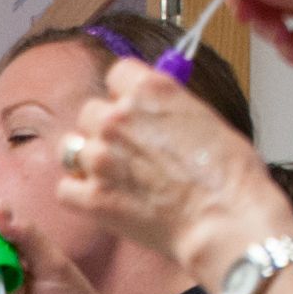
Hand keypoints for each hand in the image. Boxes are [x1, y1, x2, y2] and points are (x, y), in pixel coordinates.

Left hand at [64, 61, 292, 284]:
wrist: (223, 218)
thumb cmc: (227, 173)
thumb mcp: (203, 118)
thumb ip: (166, 108)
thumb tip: (152, 111)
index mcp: (149, 89)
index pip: (116, 75)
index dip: (124, 95)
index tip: (133, 111)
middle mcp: (118, 117)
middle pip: (90, 112)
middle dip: (105, 130)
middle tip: (128, 152)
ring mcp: (100, 158)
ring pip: (71, 149)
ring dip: (88, 160)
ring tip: (113, 177)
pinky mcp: (92, 197)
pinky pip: (65, 189)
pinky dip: (78, 195)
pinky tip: (101, 199)